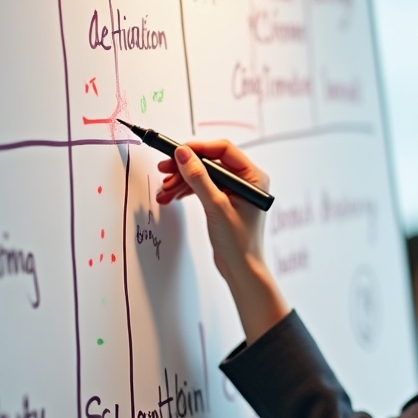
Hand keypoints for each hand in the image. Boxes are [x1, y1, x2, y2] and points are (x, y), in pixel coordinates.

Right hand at [157, 140, 288, 342]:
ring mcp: (234, 191)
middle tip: (163, 171)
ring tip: (164, 192)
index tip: (176, 152)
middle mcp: (246, 181)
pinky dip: (186, 191)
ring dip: (182, 181)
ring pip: (203, 175)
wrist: (240, 269)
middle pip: (211, 162)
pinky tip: (171, 197)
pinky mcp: (224, 201)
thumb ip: (198, 178)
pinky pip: (203, 188)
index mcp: (253, 177)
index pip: (224, 150)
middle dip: (185, 167)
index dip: (198, 148)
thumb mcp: (215, 206)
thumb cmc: (237, 242)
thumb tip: (183, 154)